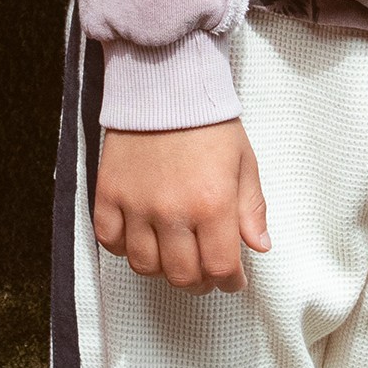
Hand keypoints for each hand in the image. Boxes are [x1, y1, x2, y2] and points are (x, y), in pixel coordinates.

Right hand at [93, 120, 269, 291]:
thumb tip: (259, 246)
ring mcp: (136, 205)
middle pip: (181, 275)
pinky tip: (139, 238)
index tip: (232, 279)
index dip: (229, 281)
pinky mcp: (109, 195)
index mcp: (212, 204)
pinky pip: (110, 241)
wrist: (164, 86)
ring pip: (144, 265)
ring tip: (173, 256)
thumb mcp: (243, 163)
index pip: (219, 267)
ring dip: (162, 269)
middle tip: (204, 272)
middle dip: (198, 281)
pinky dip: (124, 248)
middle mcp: (172, 211)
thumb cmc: (207, 123)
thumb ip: (251, 209)